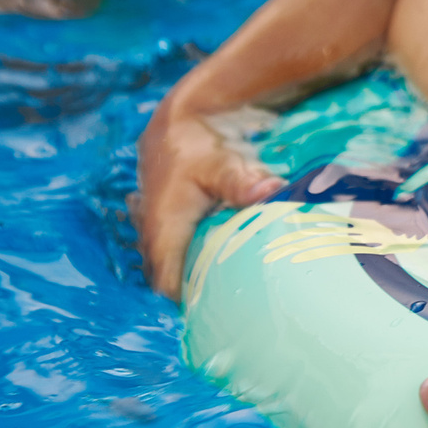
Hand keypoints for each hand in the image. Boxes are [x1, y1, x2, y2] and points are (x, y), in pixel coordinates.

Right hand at [128, 103, 283, 298]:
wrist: (181, 118)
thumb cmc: (199, 144)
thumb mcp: (224, 163)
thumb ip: (244, 182)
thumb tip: (274, 192)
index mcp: (164, 229)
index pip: (168, 284)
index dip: (191, 300)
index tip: (222, 309)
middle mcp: (153, 233)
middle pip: (169, 279)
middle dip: (196, 291)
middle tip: (233, 301)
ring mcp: (153, 227)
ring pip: (171, 265)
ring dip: (193, 274)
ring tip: (228, 285)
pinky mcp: (161, 219)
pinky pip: (173, 251)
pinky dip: (190, 257)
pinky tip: (218, 259)